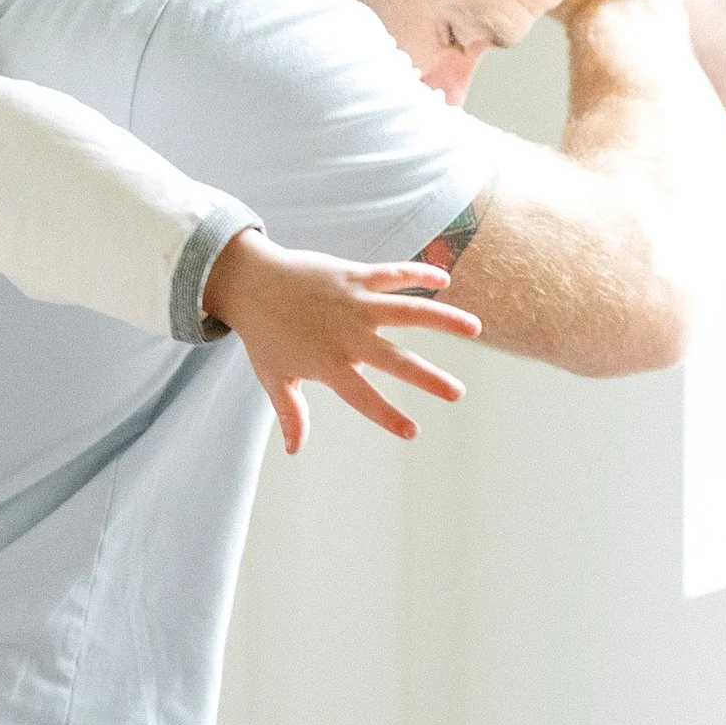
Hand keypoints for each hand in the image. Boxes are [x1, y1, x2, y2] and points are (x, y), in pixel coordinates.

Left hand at [201, 230, 480, 455]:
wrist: (250, 281)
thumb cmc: (263, 334)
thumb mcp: (274, 377)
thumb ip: (291, 413)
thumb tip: (295, 450)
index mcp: (329, 364)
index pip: (363, 397)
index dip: (388, 416)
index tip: (412, 431)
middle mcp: (348, 334)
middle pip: (395, 359)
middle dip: (428, 377)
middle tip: (457, 393)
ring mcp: (355, 303)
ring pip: (407, 309)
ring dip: (443, 318)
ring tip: (474, 327)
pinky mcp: (356, 275)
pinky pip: (394, 274)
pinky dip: (420, 274)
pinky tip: (445, 281)